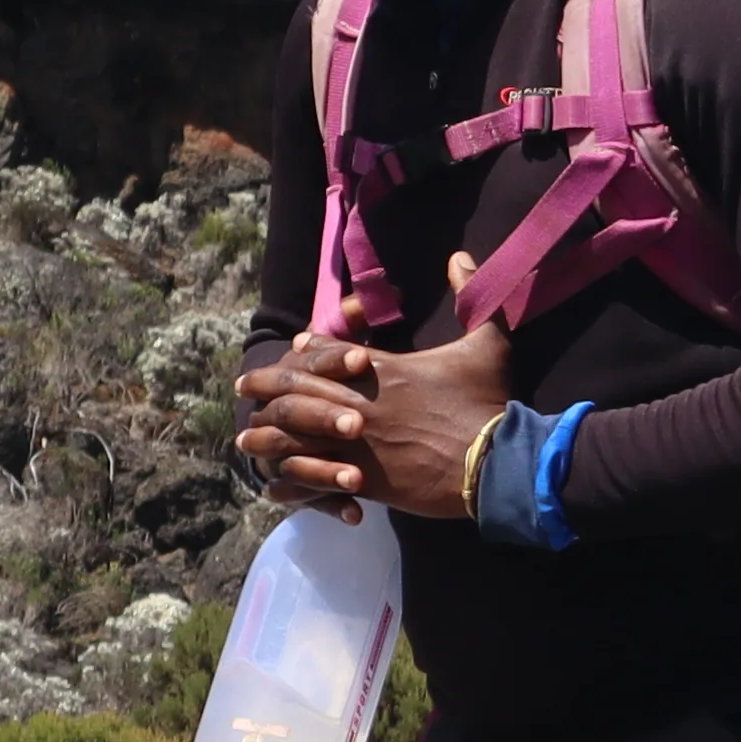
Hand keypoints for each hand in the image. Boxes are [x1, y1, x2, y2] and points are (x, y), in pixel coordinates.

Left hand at [248, 316, 517, 518]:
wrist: (497, 462)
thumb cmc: (490, 403)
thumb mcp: (490, 343)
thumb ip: (473, 295)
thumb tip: (460, 257)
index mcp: (381, 370)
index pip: (326, 352)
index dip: (308, 349)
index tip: (294, 348)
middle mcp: (358, 403)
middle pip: (296, 390)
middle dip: (265, 387)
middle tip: (243, 386)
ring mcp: (356, 443)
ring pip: (293, 436)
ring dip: (266, 436)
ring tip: (247, 438)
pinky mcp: (363, 480)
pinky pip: (312, 479)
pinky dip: (291, 481)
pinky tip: (274, 485)